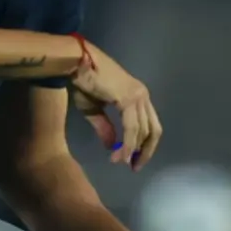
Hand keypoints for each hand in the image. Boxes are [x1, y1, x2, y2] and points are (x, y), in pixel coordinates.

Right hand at [70, 43, 162, 170]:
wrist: (76, 64)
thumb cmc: (83, 82)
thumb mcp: (93, 110)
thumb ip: (105, 128)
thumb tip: (113, 147)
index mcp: (137, 95)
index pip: (150, 124)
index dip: (144, 144)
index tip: (133, 159)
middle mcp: (143, 95)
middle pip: (154, 130)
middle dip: (145, 151)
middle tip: (133, 167)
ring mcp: (138, 96)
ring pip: (143, 132)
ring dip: (132, 150)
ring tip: (121, 162)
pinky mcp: (128, 99)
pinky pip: (132, 128)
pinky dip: (127, 144)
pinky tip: (119, 155)